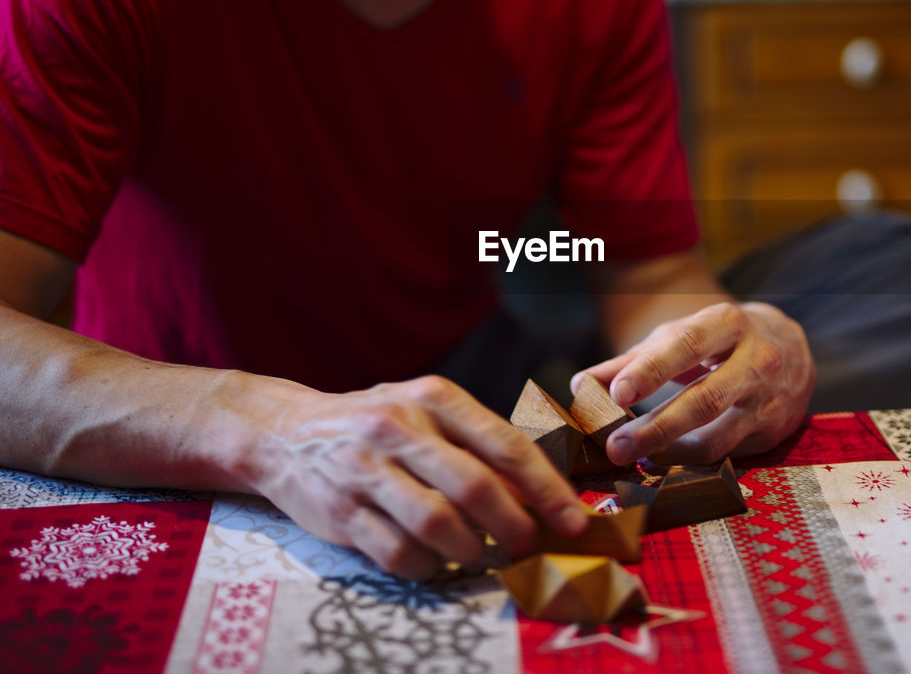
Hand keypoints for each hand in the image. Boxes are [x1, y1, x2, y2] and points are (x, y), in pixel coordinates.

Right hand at [253, 376, 587, 578]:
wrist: (283, 432)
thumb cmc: (376, 424)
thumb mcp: (427, 411)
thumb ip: (478, 444)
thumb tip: (539, 494)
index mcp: (433, 397)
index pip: (504, 444)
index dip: (546, 488)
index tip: (573, 518)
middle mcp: (398, 427)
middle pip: (475, 487)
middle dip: (515, 526)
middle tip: (531, 546)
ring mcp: (365, 469)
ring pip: (437, 524)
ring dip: (471, 550)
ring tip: (480, 553)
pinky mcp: (340, 510)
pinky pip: (399, 553)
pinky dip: (428, 567)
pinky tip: (435, 561)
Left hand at [574, 302, 814, 465]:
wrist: (788, 346)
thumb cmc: (719, 340)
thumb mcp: (681, 336)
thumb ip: (633, 360)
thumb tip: (581, 385)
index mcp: (728, 324)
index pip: (687, 345)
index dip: (651, 371)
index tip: (617, 393)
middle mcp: (757, 360)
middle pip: (704, 399)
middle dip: (656, 428)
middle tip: (615, 447)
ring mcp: (769, 400)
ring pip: (718, 438)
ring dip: (672, 454)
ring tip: (638, 458)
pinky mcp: (773, 431)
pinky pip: (728, 455)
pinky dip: (693, 463)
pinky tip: (667, 464)